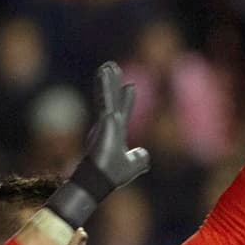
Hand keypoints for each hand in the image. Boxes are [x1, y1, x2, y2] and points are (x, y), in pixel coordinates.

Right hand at [48, 61, 149, 227]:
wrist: (101, 179)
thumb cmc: (113, 175)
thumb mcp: (133, 165)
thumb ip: (139, 158)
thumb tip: (143, 152)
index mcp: (116, 132)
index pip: (121, 111)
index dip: (125, 98)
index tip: (129, 86)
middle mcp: (109, 124)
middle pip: (112, 99)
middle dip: (113, 83)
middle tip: (112, 66)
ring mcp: (106, 121)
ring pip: (107, 95)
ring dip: (107, 79)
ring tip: (108, 65)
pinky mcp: (105, 119)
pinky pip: (105, 98)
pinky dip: (105, 85)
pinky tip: (104, 71)